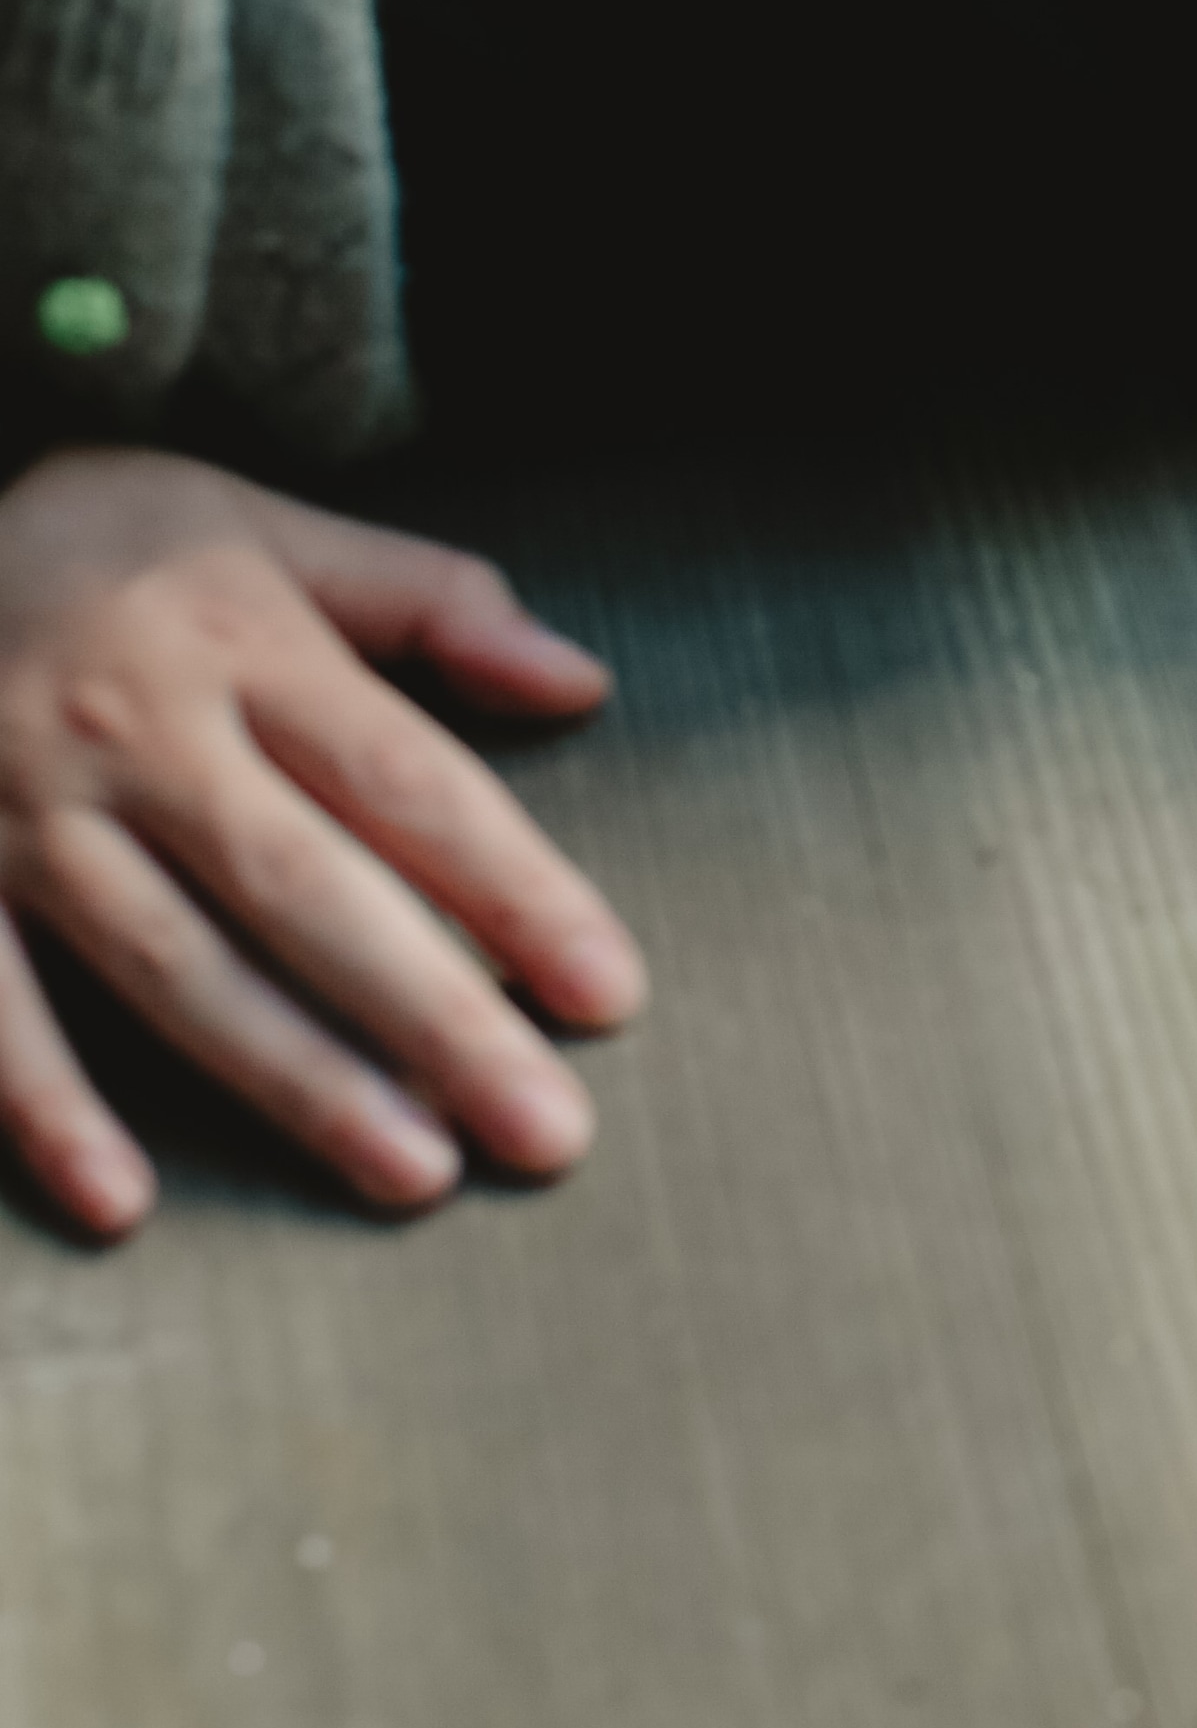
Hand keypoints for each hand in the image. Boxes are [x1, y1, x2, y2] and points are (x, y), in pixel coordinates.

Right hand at [0, 446, 640, 1234]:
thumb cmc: (94, 543)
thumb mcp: (261, 525)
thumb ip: (428, 600)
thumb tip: (578, 681)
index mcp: (242, 649)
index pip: (408, 785)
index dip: (515, 891)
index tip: (606, 993)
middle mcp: (139, 738)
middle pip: (311, 894)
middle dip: (435, 1018)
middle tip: (545, 1130)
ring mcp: (22, 816)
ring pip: (176, 966)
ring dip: (295, 1078)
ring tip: (413, 1170)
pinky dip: (45, 1105)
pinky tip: (123, 1202)